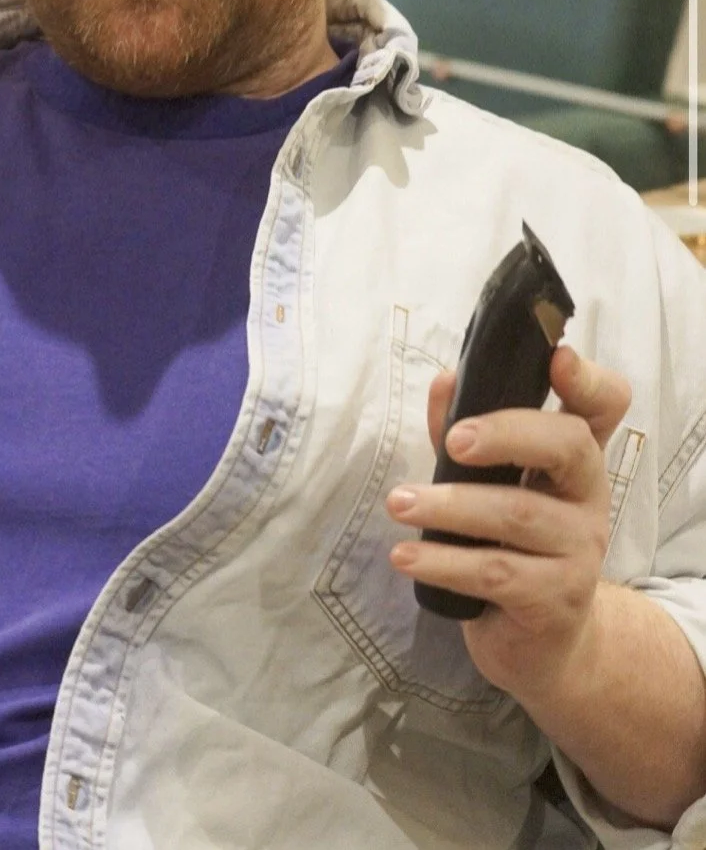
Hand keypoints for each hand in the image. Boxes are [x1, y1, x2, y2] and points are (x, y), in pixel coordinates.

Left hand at [384, 346, 630, 702]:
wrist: (540, 642)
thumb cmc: (505, 543)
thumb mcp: (484, 483)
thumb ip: (461, 431)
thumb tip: (444, 381)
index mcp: (573, 457)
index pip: (603, 406)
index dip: (587, 379)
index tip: (556, 359)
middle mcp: (587, 496)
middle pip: (568, 445)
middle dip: (506, 433)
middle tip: (452, 441)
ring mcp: (578, 549)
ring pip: (517, 513)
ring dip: (450, 506)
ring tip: (398, 503)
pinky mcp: (556, 599)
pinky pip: (495, 572)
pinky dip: (443, 562)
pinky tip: (405, 554)